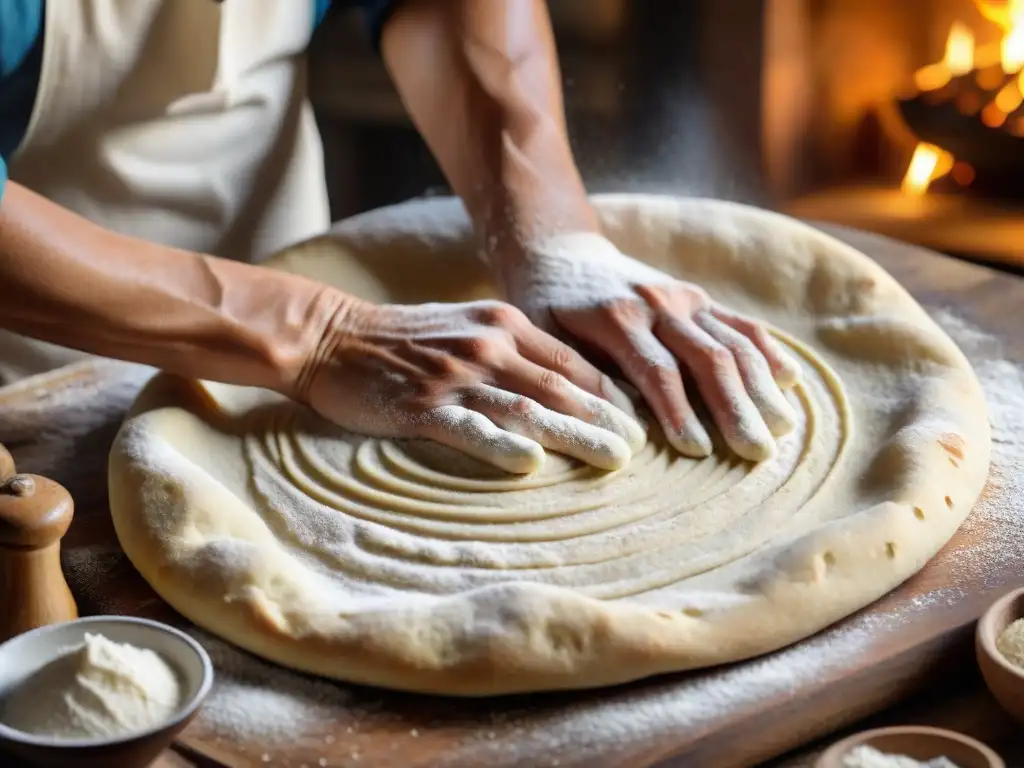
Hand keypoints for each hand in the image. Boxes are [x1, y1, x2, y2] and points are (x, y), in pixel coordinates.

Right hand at [297, 297, 645, 473]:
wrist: (333, 336)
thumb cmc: (404, 339)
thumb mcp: (467, 327)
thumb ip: (513, 349)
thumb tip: (562, 384)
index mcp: (504, 325)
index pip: (573, 362)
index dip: (610, 394)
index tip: (639, 421)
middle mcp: (488, 346)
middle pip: (561, 386)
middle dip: (606, 418)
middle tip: (643, 447)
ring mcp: (455, 376)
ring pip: (527, 408)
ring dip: (574, 434)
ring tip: (611, 459)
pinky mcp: (421, 406)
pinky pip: (469, 428)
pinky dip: (502, 445)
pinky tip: (531, 464)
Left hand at [498, 233, 801, 460]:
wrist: (560, 253)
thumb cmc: (547, 310)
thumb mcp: (545, 339)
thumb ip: (578, 376)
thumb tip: (613, 426)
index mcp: (617, 318)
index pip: (657, 371)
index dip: (679, 412)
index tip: (698, 451)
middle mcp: (658, 304)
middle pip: (708, 359)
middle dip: (735, 408)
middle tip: (757, 453)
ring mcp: (683, 297)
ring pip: (733, 342)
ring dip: (761, 387)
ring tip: (782, 429)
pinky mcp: (698, 297)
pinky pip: (741, 323)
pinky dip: (768, 351)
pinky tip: (789, 381)